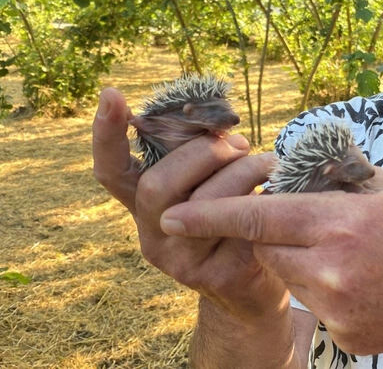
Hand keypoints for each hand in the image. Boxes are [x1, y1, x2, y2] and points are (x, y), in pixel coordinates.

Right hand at [92, 87, 288, 320]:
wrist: (252, 286)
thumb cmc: (230, 216)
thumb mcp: (207, 183)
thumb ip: (198, 157)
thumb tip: (214, 122)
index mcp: (143, 205)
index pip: (111, 171)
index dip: (106, 134)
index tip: (111, 94)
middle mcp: (152, 234)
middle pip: (157, 183)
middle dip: (203, 152)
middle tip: (239, 144)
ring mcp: (181, 261)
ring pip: (205, 204)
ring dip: (242, 171)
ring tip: (266, 163)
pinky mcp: (217, 276)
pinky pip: (240, 226)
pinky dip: (263, 200)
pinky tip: (277, 195)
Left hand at [159, 167, 382, 355]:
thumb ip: (332, 177)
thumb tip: (288, 167)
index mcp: (342, 222)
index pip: (259, 217)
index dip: (210, 216)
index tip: (169, 218)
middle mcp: (334, 269)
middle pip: (267, 251)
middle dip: (275, 236)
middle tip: (313, 225)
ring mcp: (341, 309)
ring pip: (290, 278)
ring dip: (302, 262)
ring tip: (353, 254)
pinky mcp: (347, 336)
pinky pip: (316, 305)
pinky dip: (328, 290)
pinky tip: (368, 283)